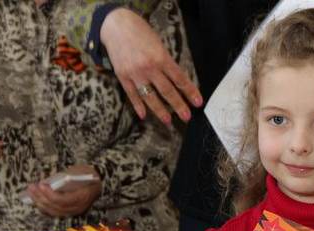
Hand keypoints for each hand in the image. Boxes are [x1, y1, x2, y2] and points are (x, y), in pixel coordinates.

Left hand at [27, 164, 101, 217]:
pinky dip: (44, 206)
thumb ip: (64, 177)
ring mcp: (74, 211)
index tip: (40, 185)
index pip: (62, 200)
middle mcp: (78, 207)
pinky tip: (36, 199)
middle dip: (41, 197)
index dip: (50, 194)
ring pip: (54, 211)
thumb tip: (47, 182)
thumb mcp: (77, 172)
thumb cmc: (87, 174)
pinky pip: (55, 212)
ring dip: (40, 202)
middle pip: (56, 207)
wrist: (99, 182)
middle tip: (31, 188)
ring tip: (31, 192)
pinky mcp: (69, 211)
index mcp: (82, 197)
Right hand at [101, 8, 201, 122]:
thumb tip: (176, 80)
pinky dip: (138, 106)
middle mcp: (149, 67)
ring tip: (168, 121)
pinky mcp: (123, 76)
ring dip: (160, 110)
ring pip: (150, 96)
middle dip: (178, 105)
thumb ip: (166, 62)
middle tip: (186, 117)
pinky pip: (132, 95)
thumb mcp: (158, 44)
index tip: (197, 102)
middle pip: (167, 91)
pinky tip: (144, 115)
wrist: (115, 25)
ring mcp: (135, 73)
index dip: (190, 91)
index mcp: (161, 57)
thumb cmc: (140, 32)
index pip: (179, 79)